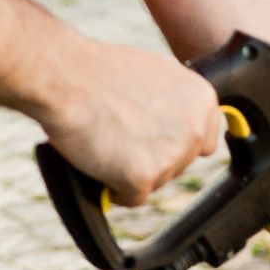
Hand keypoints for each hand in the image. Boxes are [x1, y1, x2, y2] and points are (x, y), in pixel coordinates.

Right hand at [39, 43, 221, 205]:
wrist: (65, 77)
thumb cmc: (100, 72)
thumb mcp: (156, 75)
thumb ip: (177, 103)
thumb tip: (183, 123)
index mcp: (202, 101)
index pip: (205, 142)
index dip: (177, 143)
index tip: (156, 139)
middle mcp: (195, 130)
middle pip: (179, 164)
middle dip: (153, 156)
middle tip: (122, 133)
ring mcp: (172, 156)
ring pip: (156, 181)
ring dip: (133, 170)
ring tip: (107, 138)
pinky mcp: (143, 177)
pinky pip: (133, 197)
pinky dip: (115, 188)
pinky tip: (100, 162)